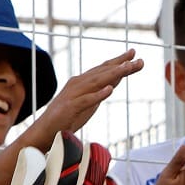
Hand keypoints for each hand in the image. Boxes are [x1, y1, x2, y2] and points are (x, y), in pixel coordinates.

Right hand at [28, 50, 143, 148]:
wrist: (46, 130)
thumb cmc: (68, 116)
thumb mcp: (89, 102)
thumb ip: (100, 91)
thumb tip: (114, 82)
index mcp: (83, 82)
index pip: (103, 69)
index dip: (119, 61)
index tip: (134, 54)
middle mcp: (78, 84)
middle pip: (103, 72)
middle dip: (121, 65)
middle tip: (138, 59)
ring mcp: (74, 95)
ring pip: (96, 82)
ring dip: (113, 74)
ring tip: (127, 68)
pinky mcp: (70, 108)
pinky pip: (86, 100)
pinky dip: (98, 94)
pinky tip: (110, 90)